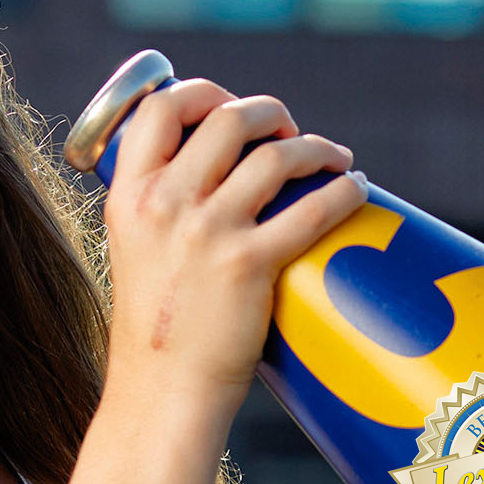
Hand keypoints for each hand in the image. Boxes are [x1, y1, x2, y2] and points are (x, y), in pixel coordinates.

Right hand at [99, 79, 368, 411]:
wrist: (162, 392)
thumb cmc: (158, 327)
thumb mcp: (135, 250)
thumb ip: (161, 208)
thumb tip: (213, 173)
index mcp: (128, 195)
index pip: (159, 107)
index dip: (203, 92)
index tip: (230, 105)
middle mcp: (163, 204)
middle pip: (227, 118)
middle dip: (269, 113)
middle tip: (289, 132)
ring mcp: (206, 232)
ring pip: (275, 155)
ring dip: (315, 147)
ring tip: (334, 158)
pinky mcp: (248, 264)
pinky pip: (312, 208)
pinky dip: (343, 190)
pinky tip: (355, 188)